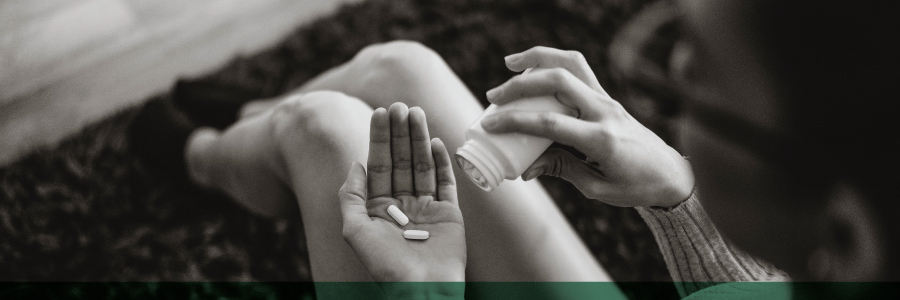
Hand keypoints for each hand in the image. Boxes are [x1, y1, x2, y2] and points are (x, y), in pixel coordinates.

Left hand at [338, 103, 465, 285]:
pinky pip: (445, 183)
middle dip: (399, 133)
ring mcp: (426, 208)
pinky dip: (442, 162)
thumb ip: (351, 196)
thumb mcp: (355, 230)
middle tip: (399, 105)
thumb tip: (355, 164)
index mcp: (378, 208)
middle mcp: (402, 205)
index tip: (380, 112)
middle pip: (401, 161)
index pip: (379, 165)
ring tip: (416, 112)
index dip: (379, 139)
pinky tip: (436, 142)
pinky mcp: (449, 214)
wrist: (421, 288)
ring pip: (422, 166)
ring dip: (419, 139)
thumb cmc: (385, 265)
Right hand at [481, 46, 693, 207]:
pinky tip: (535, 68)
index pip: (551, 123)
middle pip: (558, 82)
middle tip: (494, 97)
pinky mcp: (607, 97)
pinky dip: (555, 62)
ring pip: (571, 64)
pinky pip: (580, 70)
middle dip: (520, 86)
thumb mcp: (595, 187)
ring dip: (539, 58)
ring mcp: (608, 100)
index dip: (515, 122)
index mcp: (602, 140)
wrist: (670, 174)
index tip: (490, 124)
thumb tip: (525, 167)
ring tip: (511, 63)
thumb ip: (560, 170)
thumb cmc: (635, 186)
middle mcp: (606, 112)